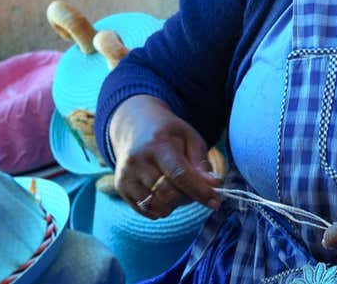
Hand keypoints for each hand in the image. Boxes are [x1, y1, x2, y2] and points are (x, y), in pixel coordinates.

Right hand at [109, 94, 221, 218]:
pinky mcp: (120, 187)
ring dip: (175, 205)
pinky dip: (161, 209)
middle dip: (188, 197)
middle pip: (169, 194)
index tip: (216, 202)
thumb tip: (213, 185)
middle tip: (195, 189)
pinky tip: (165, 194)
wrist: (135, 125)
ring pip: (157, 206)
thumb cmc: (169, 134)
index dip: (200, 191)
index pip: (180, 175)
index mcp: (158, 144)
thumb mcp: (190, 138)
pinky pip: (146, 210)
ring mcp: (126, 175)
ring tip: (178, 189)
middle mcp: (138, 161)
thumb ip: (201, 163)